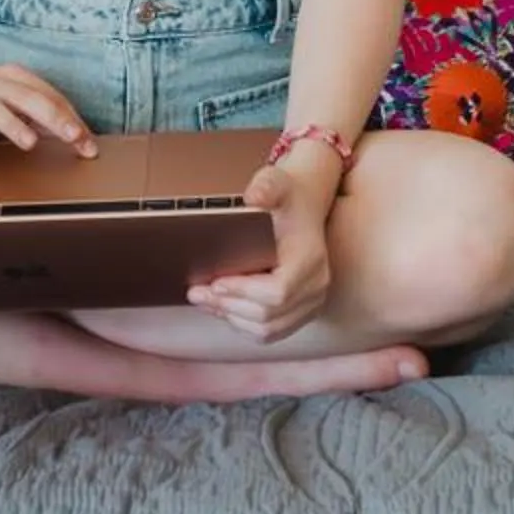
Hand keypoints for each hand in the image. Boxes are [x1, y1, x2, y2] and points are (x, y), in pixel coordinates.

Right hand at [0, 65, 98, 164]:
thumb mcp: (19, 105)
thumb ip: (48, 120)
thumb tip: (84, 141)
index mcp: (13, 77)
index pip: (47, 95)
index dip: (69, 117)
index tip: (87, 141)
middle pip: (25, 97)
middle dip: (51, 116)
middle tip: (73, 136)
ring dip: (13, 125)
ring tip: (31, 143)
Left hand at [187, 161, 330, 343]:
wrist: (305, 209)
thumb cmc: (288, 198)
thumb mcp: (277, 182)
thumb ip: (265, 186)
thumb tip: (253, 198)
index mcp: (311, 259)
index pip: (278, 291)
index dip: (243, 290)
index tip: (216, 281)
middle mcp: (316, 286)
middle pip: (268, 315)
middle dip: (228, 305)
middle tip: (197, 292)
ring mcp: (312, 304)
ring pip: (267, 330)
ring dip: (232, 318)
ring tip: (205, 300)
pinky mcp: (301, 313)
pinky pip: (270, 332)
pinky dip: (243, 324)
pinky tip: (223, 308)